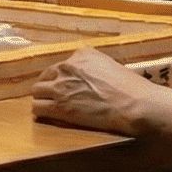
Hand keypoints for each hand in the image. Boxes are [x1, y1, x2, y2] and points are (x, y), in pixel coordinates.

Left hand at [31, 46, 171, 135]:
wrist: (134, 104)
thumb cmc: (130, 89)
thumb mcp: (111, 67)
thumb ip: (94, 69)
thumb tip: (90, 79)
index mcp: (82, 55)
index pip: (61, 66)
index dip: (62, 78)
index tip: (66, 87)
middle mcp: (67, 66)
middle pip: (45, 77)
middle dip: (49, 87)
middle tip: (55, 98)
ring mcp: (61, 86)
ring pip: (37, 91)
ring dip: (43, 100)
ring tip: (49, 108)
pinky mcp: (58, 106)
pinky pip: (38, 108)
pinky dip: (41, 113)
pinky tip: (47, 117)